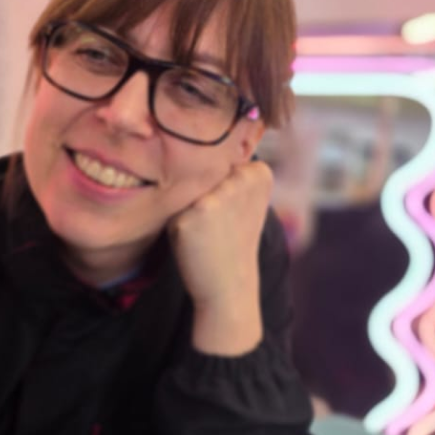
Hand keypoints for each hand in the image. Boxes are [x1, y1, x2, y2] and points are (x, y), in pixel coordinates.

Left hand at [167, 160, 271, 354]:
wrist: (228, 285)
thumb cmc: (234, 241)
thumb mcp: (246, 202)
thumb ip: (233, 174)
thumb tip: (199, 149)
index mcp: (259, 173)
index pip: (225, 162)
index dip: (223, 188)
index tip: (236, 212)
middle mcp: (240, 179)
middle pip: (203, 173)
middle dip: (205, 197)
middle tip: (219, 226)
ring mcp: (216, 195)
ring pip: (187, 189)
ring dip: (189, 210)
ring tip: (206, 233)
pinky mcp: (192, 213)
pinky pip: (174, 208)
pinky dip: (178, 225)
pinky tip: (194, 241)